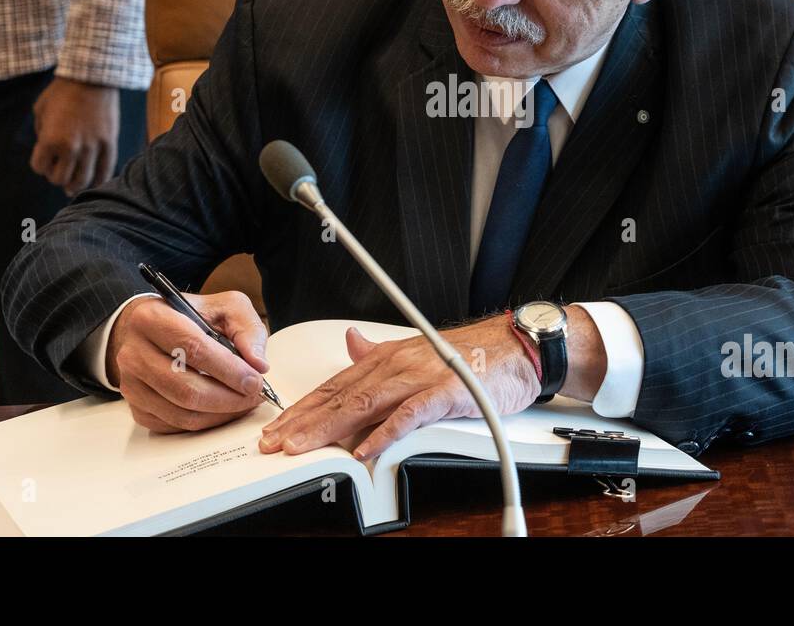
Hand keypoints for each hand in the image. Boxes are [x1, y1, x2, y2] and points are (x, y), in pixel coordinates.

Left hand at [30, 76, 119, 196]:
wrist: (91, 78)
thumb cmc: (61, 92)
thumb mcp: (40, 111)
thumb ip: (42, 135)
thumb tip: (49, 154)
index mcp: (50, 140)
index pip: (39, 168)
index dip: (40, 164)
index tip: (44, 157)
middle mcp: (71, 147)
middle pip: (60, 179)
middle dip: (56, 175)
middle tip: (59, 168)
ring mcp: (92, 147)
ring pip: (82, 180)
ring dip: (75, 183)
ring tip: (74, 180)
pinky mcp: (109, 144)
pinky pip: (105, 171)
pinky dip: (98, 180)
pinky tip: (93, 180)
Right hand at [108, 290, 270, 432]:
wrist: (153, 331)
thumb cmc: (193, 317)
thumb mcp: (225, 307)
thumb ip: (247, 330)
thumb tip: (258, 364)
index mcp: (152, 318)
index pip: (193, 349)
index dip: (229, 370)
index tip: (255, 380)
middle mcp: (133, 353)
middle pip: (186, 389)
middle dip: (229, 398)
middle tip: (255, 395)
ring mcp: (130, 384)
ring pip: (181, 412)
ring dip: (220, 414)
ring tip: (244, 402)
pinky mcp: (136, 407)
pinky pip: (174, 425)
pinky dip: (205, 423)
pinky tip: (223, 409)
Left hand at [258, 314, 541, 460]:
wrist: (517, 348)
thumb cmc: (472, 355)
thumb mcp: (417, 349)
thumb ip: (380, 353)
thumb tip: (350, 344)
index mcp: (387, 357)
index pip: (336, 385)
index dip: (304, 407)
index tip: (279, 428)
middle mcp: (398, 364)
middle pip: (341, 397)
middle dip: (305, 421)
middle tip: (276, 443)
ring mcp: (420, 377)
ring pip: (365, 404)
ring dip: (330, 427)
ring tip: (304, 447)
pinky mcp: (445, 393)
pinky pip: (408, 415)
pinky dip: (384, 433)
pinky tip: (364, 449)